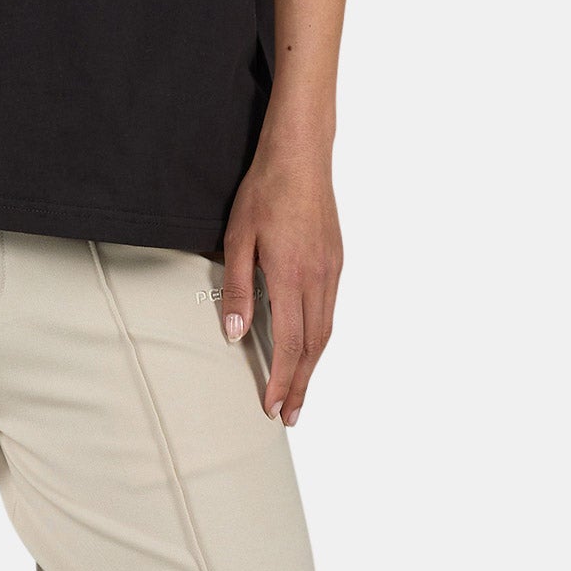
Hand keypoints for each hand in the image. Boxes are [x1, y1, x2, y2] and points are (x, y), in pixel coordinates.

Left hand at [220, 122, 343, 424]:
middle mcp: (318, 279)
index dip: (281, 380)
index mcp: (291, 276)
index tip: (271, 407)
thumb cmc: (264, 192)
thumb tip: (233, 334)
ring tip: (299, 392)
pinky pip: (330, 311)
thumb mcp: (238, 238)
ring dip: (313, 367)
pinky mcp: (336, 262)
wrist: (301, 156)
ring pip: (326, 332)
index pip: (290, 343)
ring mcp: (331, 271)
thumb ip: (237, 289)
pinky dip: (320, 340)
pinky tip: (310, 349)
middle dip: (300, 385)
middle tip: (288, 415)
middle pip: (313, 347)